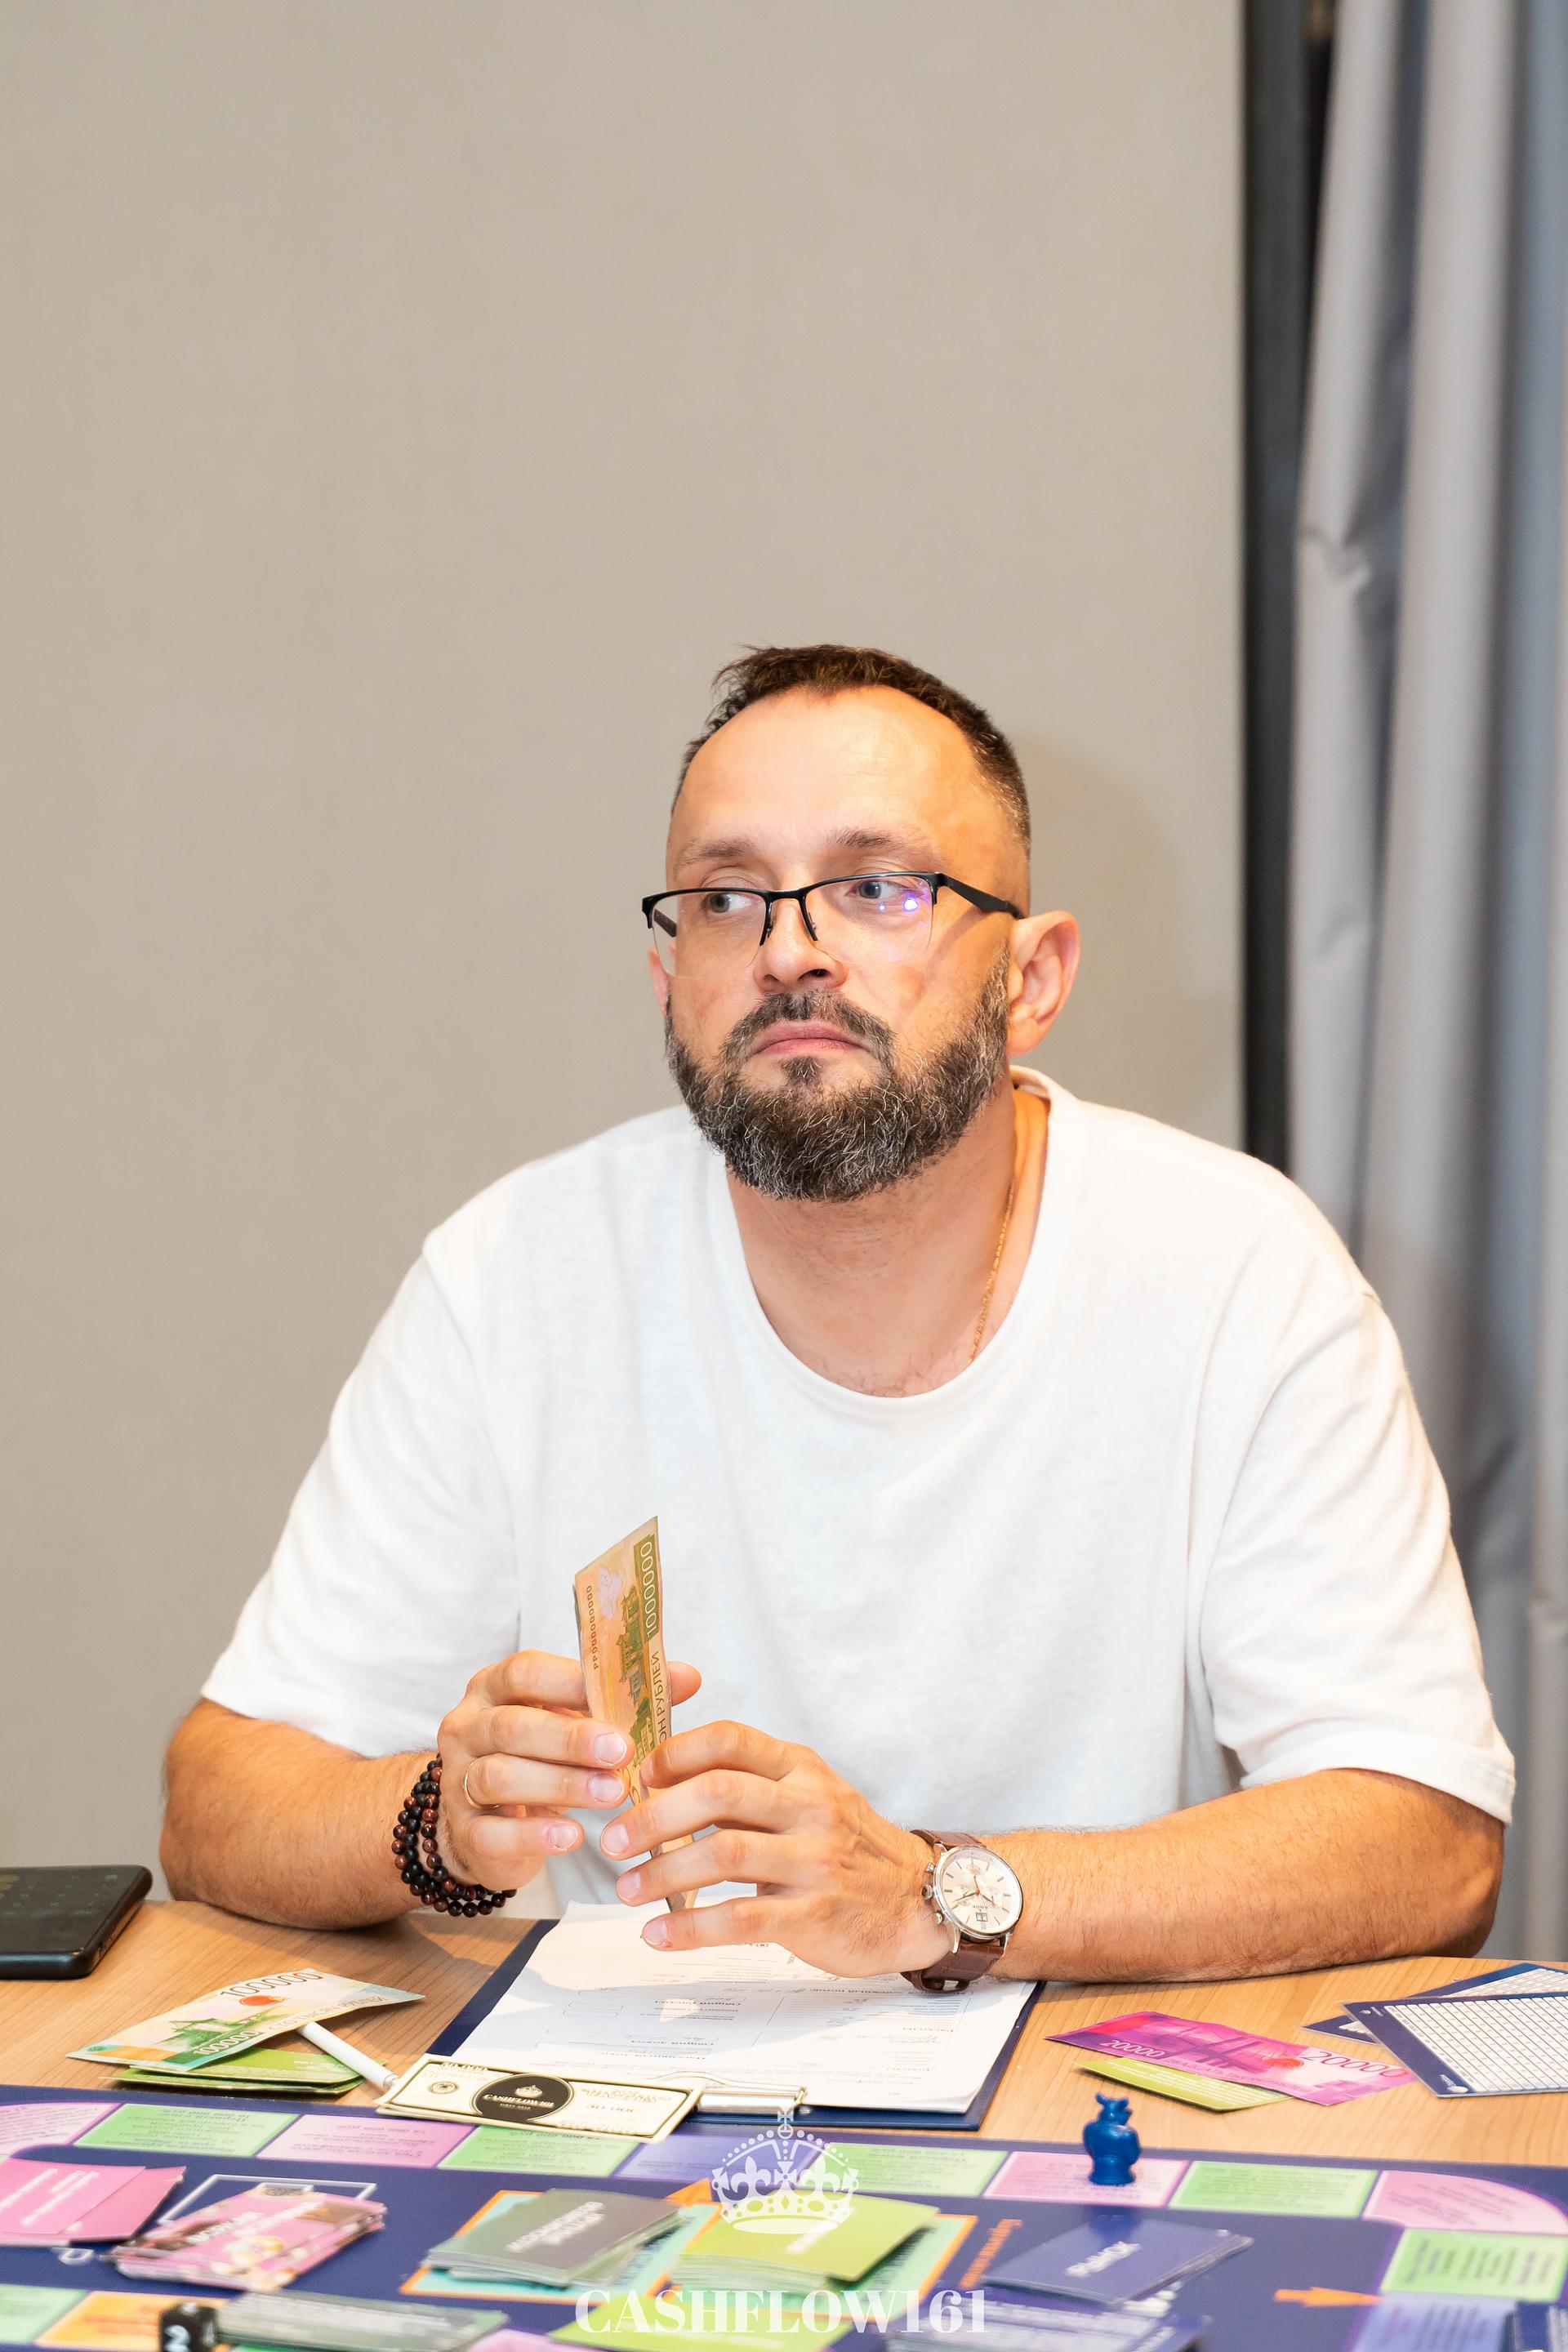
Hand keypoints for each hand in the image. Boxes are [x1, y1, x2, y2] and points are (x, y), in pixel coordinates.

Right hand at [434, 1650, 701, 1892]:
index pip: (525, 1672)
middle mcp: (468, 1727)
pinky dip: (534, 1835)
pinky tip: (572, 1837)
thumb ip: (624, 1699)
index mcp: (494, 1687)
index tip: (621, 1703)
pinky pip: (492, 1832)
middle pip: (512, 1726)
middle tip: (622, 1752)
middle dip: (571, 1739)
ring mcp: (457, 1780)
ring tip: (613, 1795)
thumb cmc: (540, 1759)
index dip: (572, 1683)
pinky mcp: (462, 1831)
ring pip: (501, 1777)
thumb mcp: (576, 1722)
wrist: (486, 1824)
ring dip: (562, 1784)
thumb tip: (689, 1676)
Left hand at [598, 1719, 953, 1975]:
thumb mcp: (808, 1794)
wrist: (916, 1900)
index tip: (635, 1777)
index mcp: (800, 1769)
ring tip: (626, 1890)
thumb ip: (750, 1784)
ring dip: (661, 1874)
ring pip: (723, 1854)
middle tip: (612, 1841)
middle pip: (717, 1794)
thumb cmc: (846, 1845)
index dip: (674, 1754)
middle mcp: (810, 1806)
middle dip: (651, 1817)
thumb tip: (661, 1781)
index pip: (729, 1740)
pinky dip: (689, 1929)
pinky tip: (656, 1935)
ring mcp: (814, 1860)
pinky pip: (740, 1918)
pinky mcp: (813, 1914)